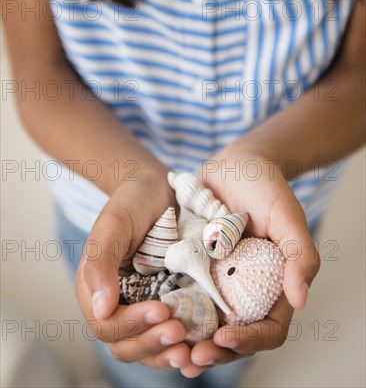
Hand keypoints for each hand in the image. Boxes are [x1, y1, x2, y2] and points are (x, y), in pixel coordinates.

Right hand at [75, 169, 192, 370]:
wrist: (156, 189)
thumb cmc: (130, 202)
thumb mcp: (113, 225)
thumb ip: (101, 263)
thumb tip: (101, 308)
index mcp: (96, 290)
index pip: (107, 326)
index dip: (133, 324)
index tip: (162, 309)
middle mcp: (117, 304)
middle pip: (126, 345)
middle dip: (152, 344)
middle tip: (180, 333)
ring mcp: (142, 306)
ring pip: (148, 347)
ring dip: (167, 353)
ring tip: (192, 350)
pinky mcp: (166, 302)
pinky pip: (169, 332)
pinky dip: (183, 343)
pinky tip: (202, 340)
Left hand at [185, 142, 319, 372]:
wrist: (234, 163)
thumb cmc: (265, 186)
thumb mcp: (286, 215)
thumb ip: (299, 254)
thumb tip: (301, 300)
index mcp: (275, 285)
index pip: (270, 328)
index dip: (251, 341)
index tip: (225, 338)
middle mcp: (248, 290)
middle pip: (236, 337)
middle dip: (216, 352)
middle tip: (192, 357)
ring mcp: (221, 282)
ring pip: (209, 325)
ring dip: (193, 343)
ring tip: (174, 351)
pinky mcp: (198, 271)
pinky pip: (188, 301)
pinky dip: (177, 317)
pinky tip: (159, 323)